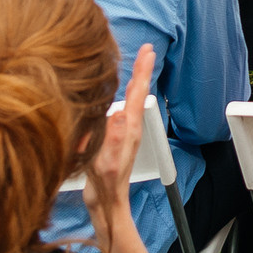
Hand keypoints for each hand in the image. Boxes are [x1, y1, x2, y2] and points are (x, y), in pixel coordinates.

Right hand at [82, 46, 157, 252]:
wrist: (106, 203)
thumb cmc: (105, 185)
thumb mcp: (105, 162)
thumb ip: (112, 139)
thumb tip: (120, 113)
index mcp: (128, 128)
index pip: (137, 93)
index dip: (141, 71)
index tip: (148, 50)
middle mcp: (128, 127)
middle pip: (137, 93)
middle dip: (141, 70)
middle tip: (147, 50)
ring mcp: (122, 133)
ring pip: (129, 101)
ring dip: (133, 82)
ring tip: (136, 66)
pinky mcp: (113, 139)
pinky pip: (119, 111)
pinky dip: (120, 99)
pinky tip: (116, 98)